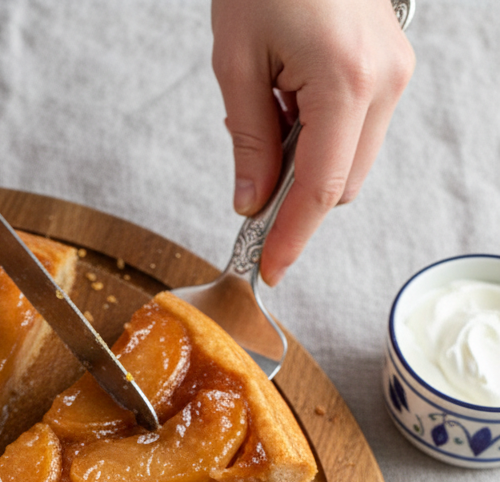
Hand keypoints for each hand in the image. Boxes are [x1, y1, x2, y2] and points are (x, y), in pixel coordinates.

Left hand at [211, 0, 414, 283]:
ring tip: (268, 128)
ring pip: (354, 161)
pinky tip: (289, 108)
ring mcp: (395, 70)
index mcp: (346, 80)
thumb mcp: (237, 59)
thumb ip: (249, 139)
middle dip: (297, 205)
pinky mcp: (392, 63)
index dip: (292, 237)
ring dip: (309, 169)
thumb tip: (251, 202)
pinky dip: (322, 139)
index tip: (268, 271)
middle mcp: (384, 80)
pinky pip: (358, 128)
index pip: (322, 189)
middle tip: (250, 205)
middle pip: (344, 184)